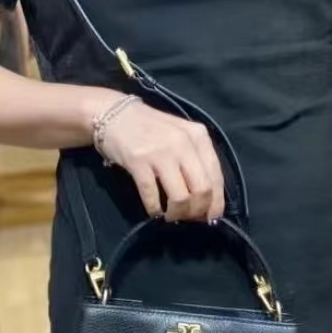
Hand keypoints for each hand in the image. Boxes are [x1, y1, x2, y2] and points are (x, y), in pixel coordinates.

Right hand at [95, 98, 225, 222]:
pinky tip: (154, 212)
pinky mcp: (138, 162)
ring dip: (177, 213)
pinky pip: (152, 195)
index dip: (216, 203)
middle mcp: (183, 144)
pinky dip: (154, 209)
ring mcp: (161, 152)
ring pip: (180, 197)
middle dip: (198, 211)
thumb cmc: (151, 127)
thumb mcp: (182, 134)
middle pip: (202, 190)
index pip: (216, 177)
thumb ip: (196, 158)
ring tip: (171, 216)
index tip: (210, 218)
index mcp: (199, 137)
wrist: (115, 113)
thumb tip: (207, 197)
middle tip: (189, 219)